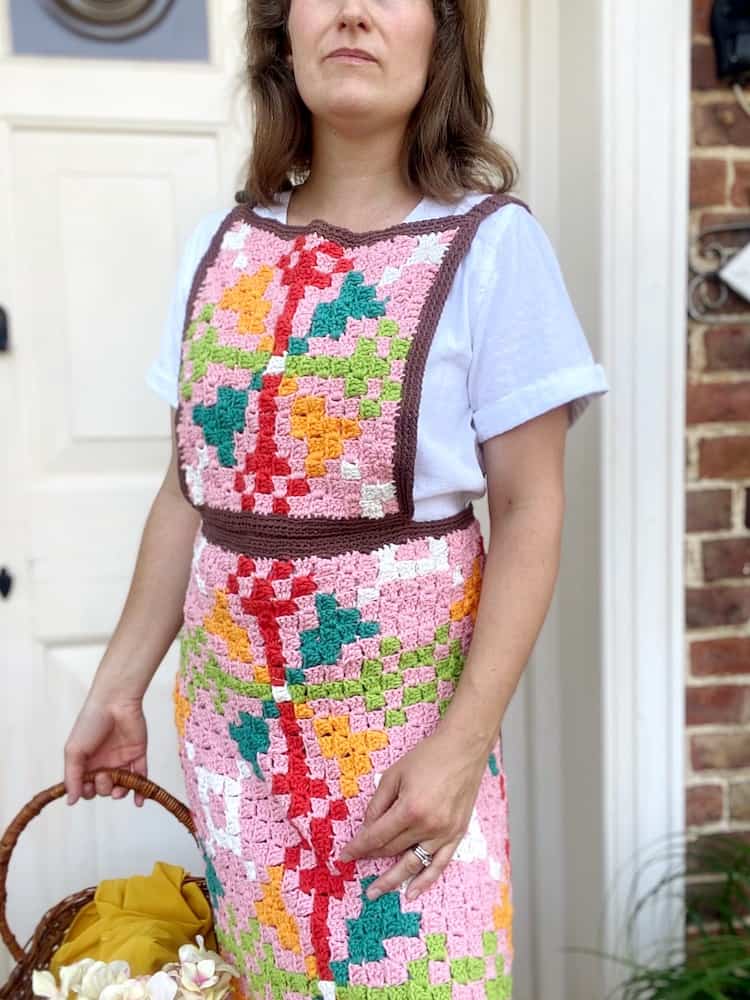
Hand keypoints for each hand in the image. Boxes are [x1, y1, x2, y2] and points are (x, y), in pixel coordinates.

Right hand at [64, 690, 148, 806]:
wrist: (115, 702)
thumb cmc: (90, 723)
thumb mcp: (74, 750)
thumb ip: (72, 777)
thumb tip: (70, 801)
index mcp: (87, 762)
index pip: (86, 786)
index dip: (86, 791)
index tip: (87, 786)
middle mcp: (104, 762)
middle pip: (103, 788)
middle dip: (103, 788)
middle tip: (103, 775)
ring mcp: (122, 759)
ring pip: (122, 786)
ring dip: (120, 792)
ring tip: (118, 787)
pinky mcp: (138, 755)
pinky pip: (142, 777)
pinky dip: (142, 792)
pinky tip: (139, 802)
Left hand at [337, 726, 487, 900]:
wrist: (464, 749)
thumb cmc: (428, 757)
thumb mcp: (394, 774)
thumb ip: (378, 803)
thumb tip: (367, 828)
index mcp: (409, 809)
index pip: (377, 836)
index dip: (358, 847)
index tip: (344, 856)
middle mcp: (428, 826)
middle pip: (392, 849)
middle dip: (371, 858)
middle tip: (355, 865)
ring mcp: (444, 833)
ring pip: (413, 863)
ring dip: (392, 880)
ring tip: (375, 892)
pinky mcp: (457, 834)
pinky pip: (439, 864)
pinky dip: (425, 881)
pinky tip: (412, 893)